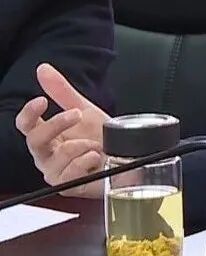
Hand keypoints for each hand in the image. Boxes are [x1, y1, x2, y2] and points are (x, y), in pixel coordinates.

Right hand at [14, 63, 109, 197]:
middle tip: (77, 114)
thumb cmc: (105, 137)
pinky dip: (85, 162)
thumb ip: (62, 91)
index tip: (41, 101)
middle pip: (35, 141)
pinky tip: (97, 157)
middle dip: (57, 125)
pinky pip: (69, 174)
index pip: (26, 125)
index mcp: (48, 136)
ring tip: (96, 144)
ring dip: (80, 146)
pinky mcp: (70, 186)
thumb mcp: (86, 110)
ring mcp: (58, 172)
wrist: (130, 156)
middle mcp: (48, 155)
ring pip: (56, 158)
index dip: (29, 113)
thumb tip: (42, 68)